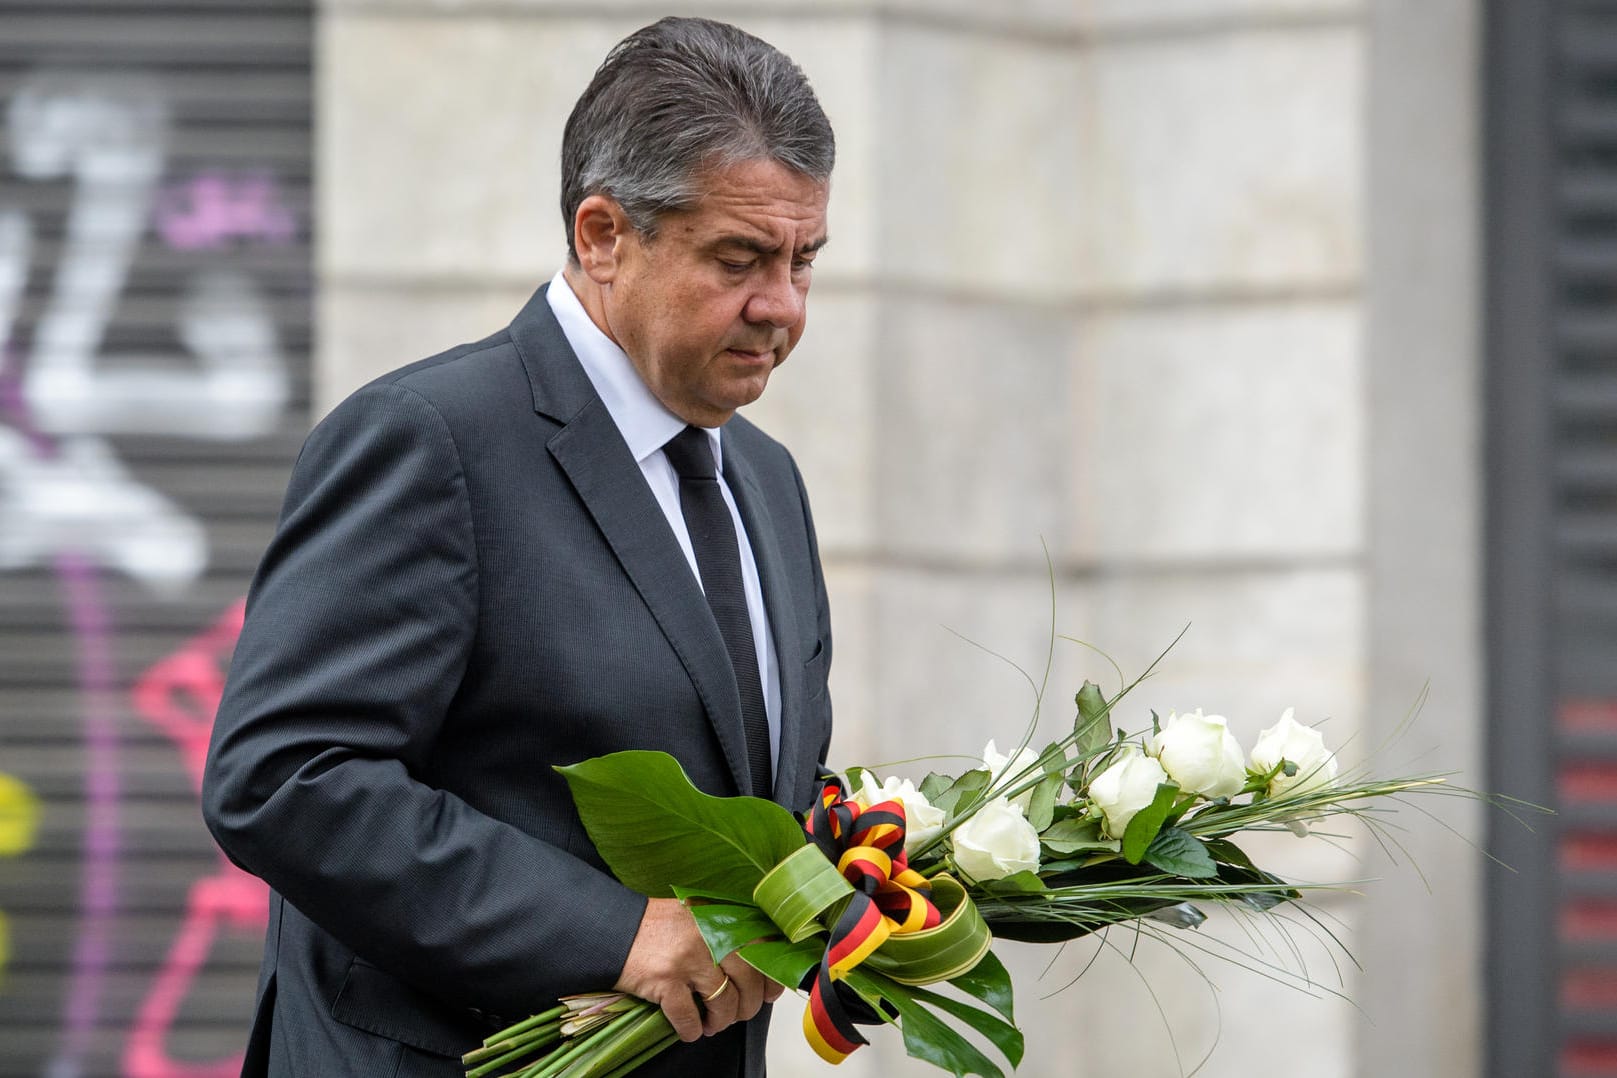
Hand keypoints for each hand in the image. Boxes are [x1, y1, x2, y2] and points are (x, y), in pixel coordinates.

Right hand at [614, 897, 783, 1041]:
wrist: (612, 928)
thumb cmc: (656, 927)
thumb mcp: (698, 917)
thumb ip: (726, 932)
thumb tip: (757, 966)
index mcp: (719, 918)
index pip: (763, 948)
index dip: (771, 977)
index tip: (770, 992)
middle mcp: (709, 935)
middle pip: (749, 979)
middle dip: (748, 1005)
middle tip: (738, 1013)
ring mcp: (688, 958)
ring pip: (724, 1001)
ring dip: (721, 1021)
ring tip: (713, 1024)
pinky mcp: (665, 980)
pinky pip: (690, 1017)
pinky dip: (692, 1030)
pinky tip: (690, 1029)